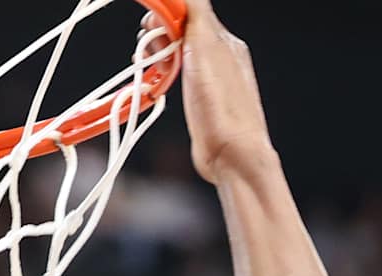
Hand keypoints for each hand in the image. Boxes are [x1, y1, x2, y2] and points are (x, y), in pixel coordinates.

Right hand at [169, 0, 274, 183]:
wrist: (231, 155)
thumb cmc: (223, 105)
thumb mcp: (206, 46)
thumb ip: (195, 11)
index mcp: (223, 39)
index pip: (189, 9)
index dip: (165, 12)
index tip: (150, 23)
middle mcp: (218, 55)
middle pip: (179, 30)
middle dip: (158, 34)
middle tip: (154, 51)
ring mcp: (208, 78)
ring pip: (175, 52)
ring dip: (158, 55)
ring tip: (157, 69)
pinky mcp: (198, 99)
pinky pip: (175, 75)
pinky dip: (161, 74)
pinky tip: (158, 83)